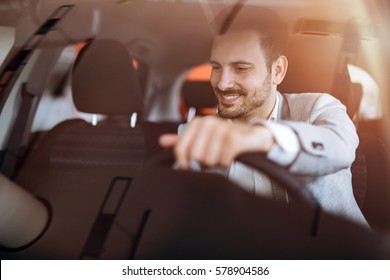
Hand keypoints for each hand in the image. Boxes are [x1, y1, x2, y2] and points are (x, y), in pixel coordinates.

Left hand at [159, 116, 274, 168]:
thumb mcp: (203, 137)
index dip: (184, 164)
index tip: (190, 168)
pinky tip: (230, 157)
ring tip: (222, 156)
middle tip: (213, 159)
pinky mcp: (234, 138)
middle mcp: (209, 122)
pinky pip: (222, 160)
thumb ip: (183, 140)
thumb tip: (162, 141)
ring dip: (216, 164)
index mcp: (198, 123)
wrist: (254, 137)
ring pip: (208, 160)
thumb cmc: (226, 139)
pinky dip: (226, 163)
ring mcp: (222, 129)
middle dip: (204, 163)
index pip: (180, 150)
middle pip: (194, 157)